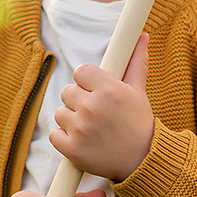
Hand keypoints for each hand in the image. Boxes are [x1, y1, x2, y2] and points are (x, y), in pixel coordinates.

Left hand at [50, 32, 154, 181]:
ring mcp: (81, 129)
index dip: (87, 82)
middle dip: (78, 101)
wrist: (142, 161)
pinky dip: (64, 139)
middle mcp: (93, 107)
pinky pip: (54, 134)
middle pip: (67, 91)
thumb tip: (141, 35)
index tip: (96, 93)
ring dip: (71, 120)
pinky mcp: (72, 149)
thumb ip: (136, 62)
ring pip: (60, 112)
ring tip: (91, 129)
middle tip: (95, 114)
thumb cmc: (139, 124)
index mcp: (109, 89)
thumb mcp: (138, 91)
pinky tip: (82, 141)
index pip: (80, 72)